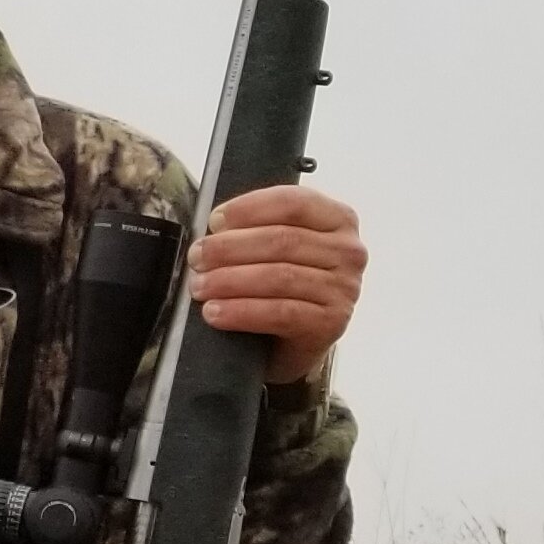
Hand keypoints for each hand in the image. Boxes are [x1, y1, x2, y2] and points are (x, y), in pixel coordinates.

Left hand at [185, 184, 365, 385]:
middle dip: (229, 248)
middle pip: (281, 240)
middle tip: (196, 257)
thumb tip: (214, 228)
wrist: (293, 340)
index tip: (214, 221)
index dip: (249, 208)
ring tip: (199, 286)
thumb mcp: (275, 248)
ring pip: (278, 276)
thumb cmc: (280, 284)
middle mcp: (347, 251)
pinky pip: (280, 313)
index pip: (293, 202)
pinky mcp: (331, 323)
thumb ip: (256, 228)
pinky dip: (241, 311)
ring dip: (229, 281)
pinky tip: (215, 312)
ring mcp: (344, 288)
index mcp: (337, 220)